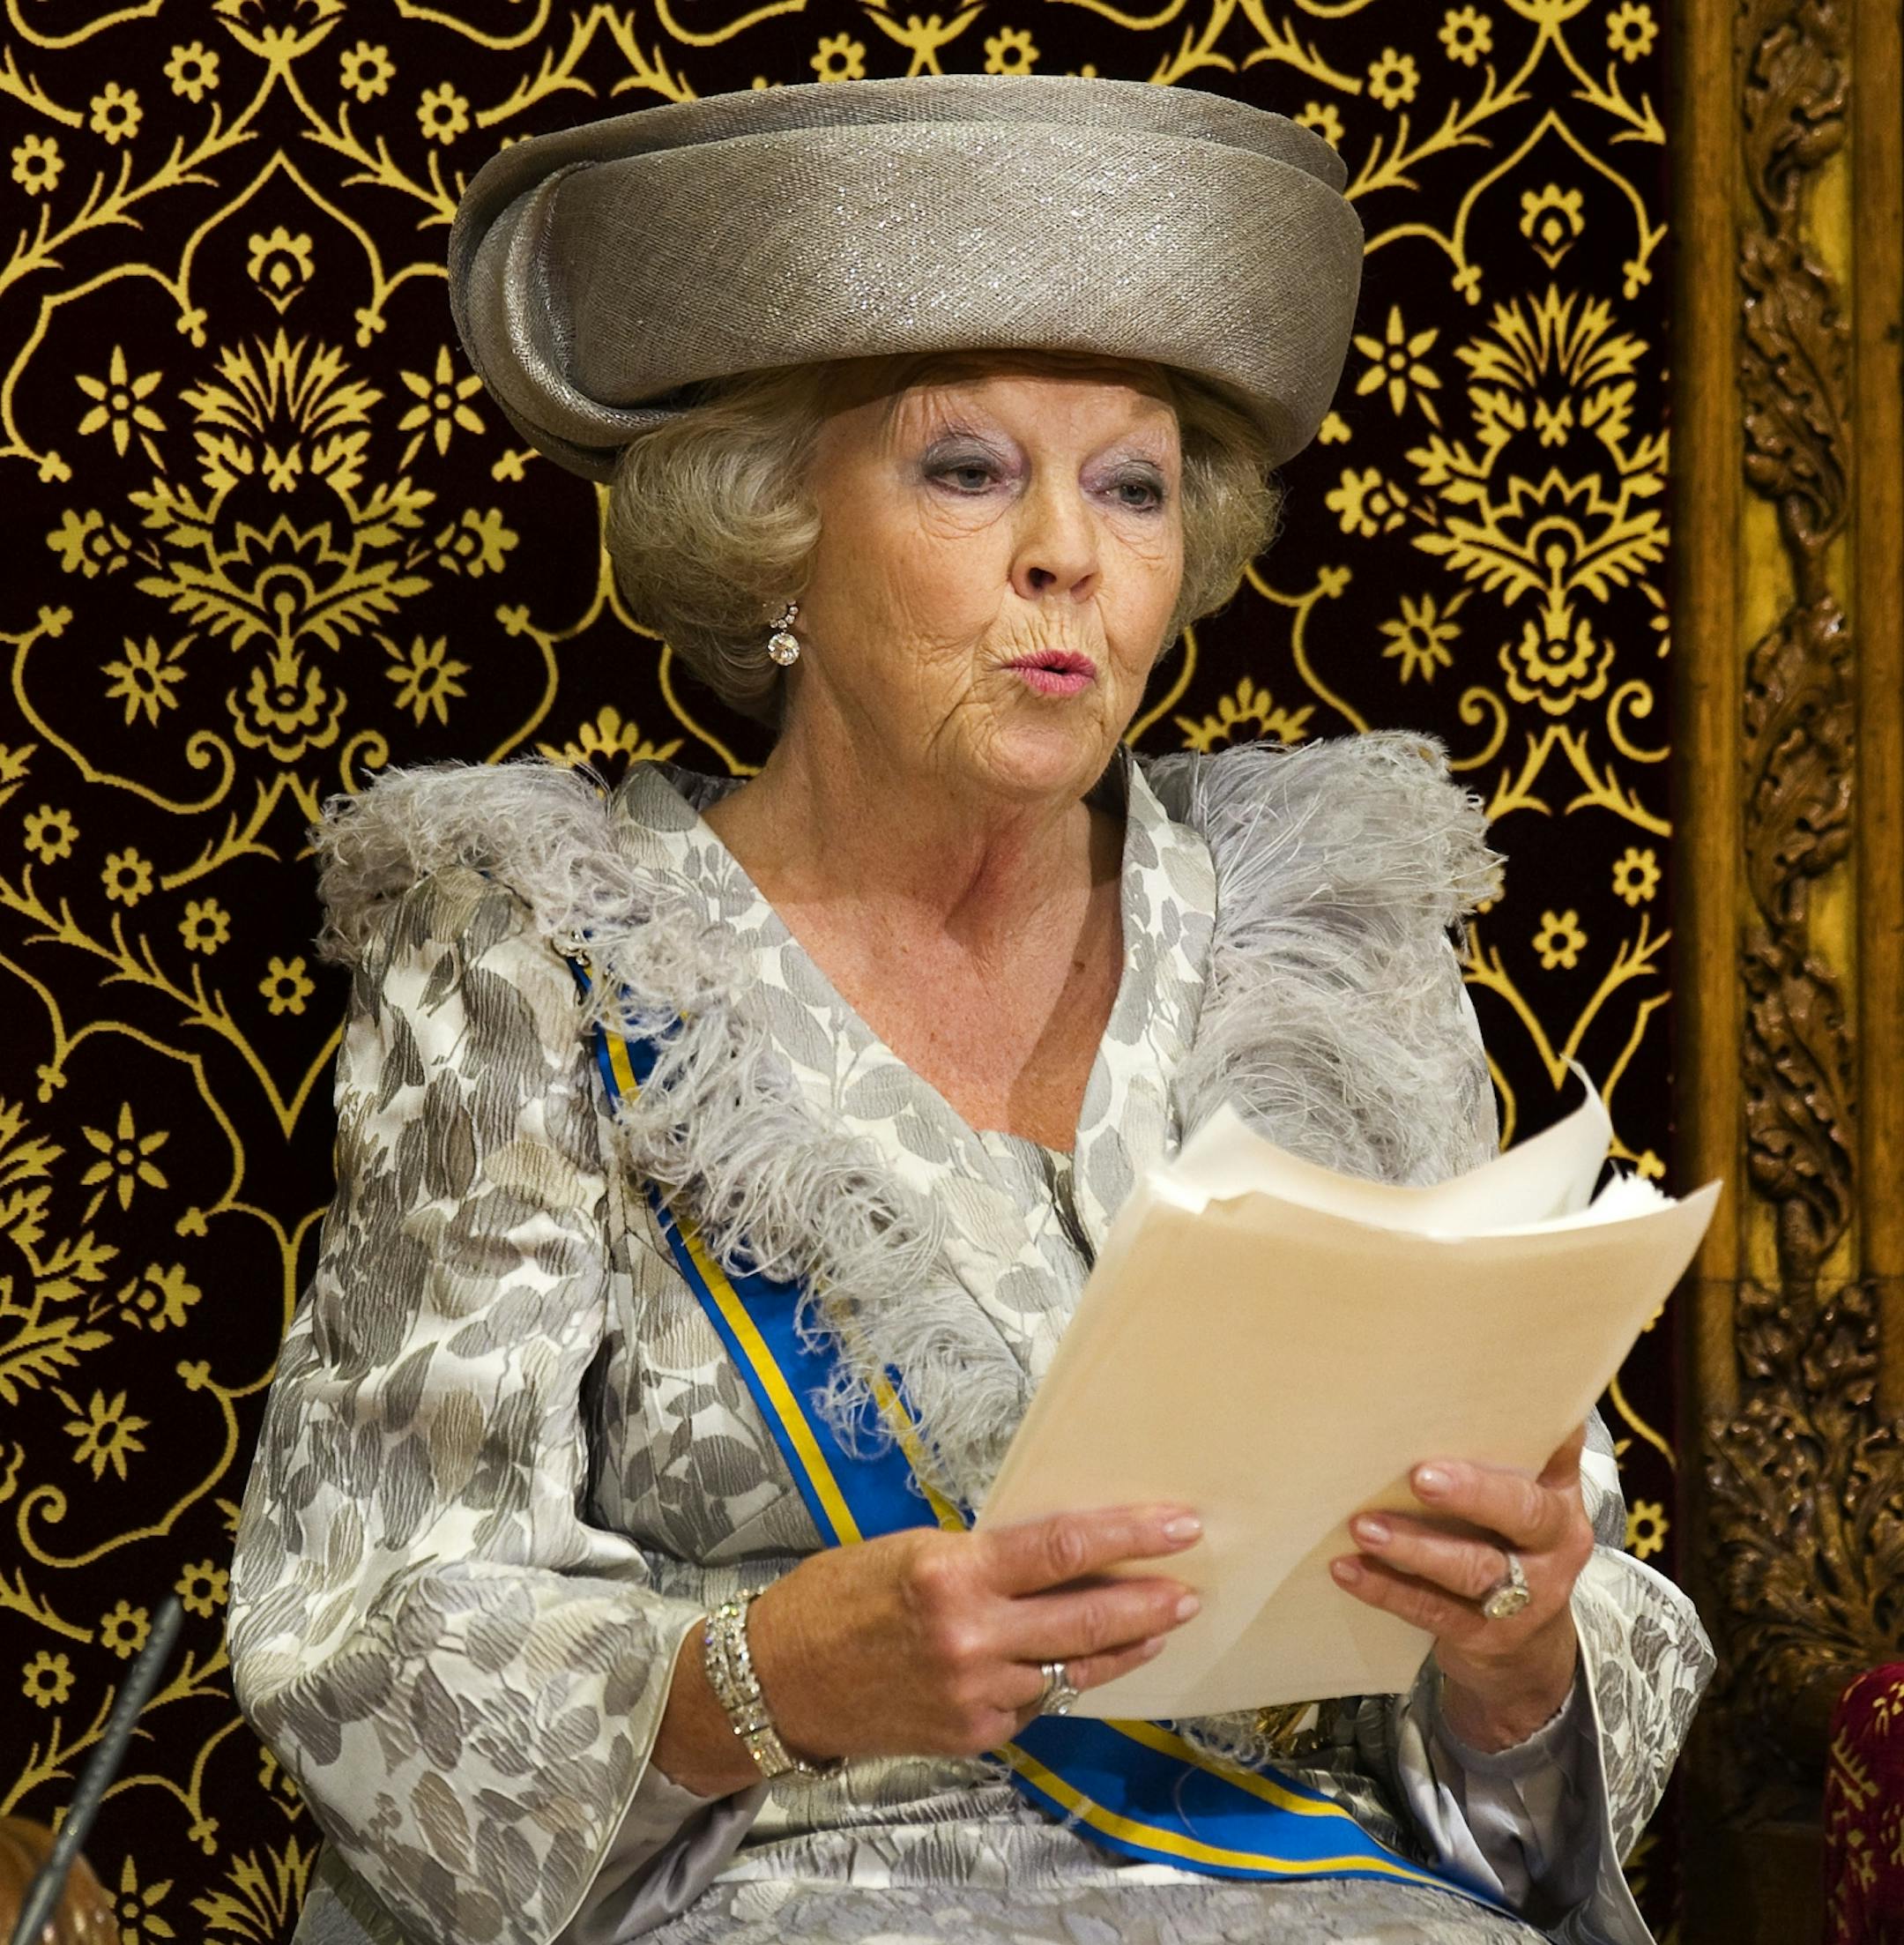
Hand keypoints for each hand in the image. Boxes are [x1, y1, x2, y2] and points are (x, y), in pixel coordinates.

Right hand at [747, 1507, 1202, 1763]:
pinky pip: (1037, 1703)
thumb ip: (985, 1560)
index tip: (1180, 1525)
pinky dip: (1064, 1680)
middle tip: (1192, 1588)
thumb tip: (1058, 1557)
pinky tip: (1086, 1663)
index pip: (1062, 1548)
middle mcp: (969, 1637)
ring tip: (1160, 1624)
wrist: (779, 1679)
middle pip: (1086, 1619)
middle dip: (1149, 1602)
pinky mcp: (974, 1736)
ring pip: (1072, 1671)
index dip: (1131, 1536)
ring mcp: (974, 1694)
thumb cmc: (839, 1597)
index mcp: (951, 1572)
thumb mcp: (913, 1551)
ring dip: (1121, 1647)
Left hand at [1330, 1425, 1593, 1751]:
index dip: (1541, 1427)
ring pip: (1471, 1568)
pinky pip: (1432, 1610)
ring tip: (1363, 1526)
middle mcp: (1553, 1545)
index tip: (1492, 1405)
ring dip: (1412, 1546)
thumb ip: (1499, 1457)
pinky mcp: (1484, 1635)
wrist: (1527, 1654)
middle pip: (1522, 1513)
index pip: (1559, 1453)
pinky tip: (1347, 1569)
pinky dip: (1385, 1588)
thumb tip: (1448, 1385)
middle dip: (1473, 1493)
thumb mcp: (1520, 1505)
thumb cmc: (1506, 1547)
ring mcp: (1525, 1597)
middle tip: (1421, 1476)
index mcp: (1560, 1498)